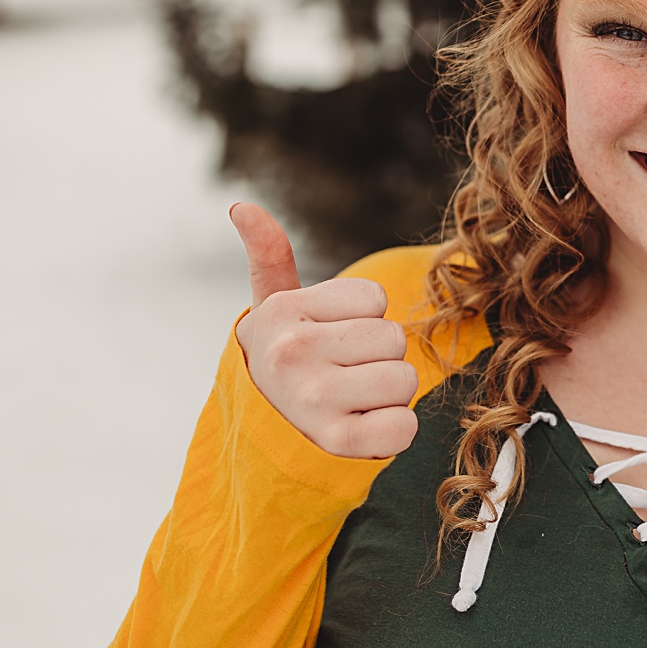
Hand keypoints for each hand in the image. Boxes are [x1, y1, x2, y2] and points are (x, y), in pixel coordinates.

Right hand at [230, 203, 418, 459]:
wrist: (264, 434)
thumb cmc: (284, 361)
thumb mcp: (273, 307)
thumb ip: (268, 255)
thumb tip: (241, 205)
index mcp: (283, 311)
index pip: (376, 298)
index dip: (364, 320)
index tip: (332, 339)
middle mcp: (293, 352)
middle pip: (394, 338)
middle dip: (380, 358)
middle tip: (344, 374)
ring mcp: (313, 399)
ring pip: (405, 380)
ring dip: (389, 395)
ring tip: (351, 400)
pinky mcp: (336, 442)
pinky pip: (404, 426)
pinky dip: (392, 431)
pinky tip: (361, 428)